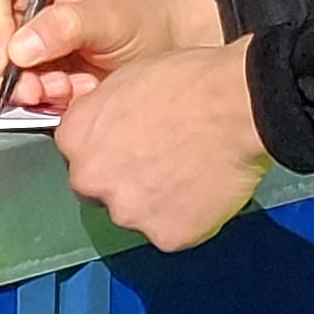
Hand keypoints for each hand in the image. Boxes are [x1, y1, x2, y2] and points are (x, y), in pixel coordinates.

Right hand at [0, 0, 223, 109]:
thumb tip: (19, 48)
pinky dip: (28, 101)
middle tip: (36, 90)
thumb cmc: (145, 19)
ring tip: (61, 91)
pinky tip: (62, 97)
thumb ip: (70, 25)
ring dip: (17, 88)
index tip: (13, 58)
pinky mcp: (20, 68)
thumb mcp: (115, 17)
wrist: (164, 51)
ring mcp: (14, 34)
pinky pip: (0, 89)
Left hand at [52, 38, 269, 253]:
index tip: (132, 147)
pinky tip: (207, 190)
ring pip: (137, 215)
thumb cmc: (192, 83)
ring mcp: (128, 211)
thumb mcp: (127, 79)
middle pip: (102, 191)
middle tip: (164, 162)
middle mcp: (93, 179)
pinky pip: (173, 232)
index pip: (80, 156)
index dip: (110, 151)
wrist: (237, 105)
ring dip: (158, 202)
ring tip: (192, 172)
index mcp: (76, 136)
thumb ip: (104, 115)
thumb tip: (109, 128)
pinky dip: (189, 218)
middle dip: (128, 181)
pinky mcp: (165, 234)